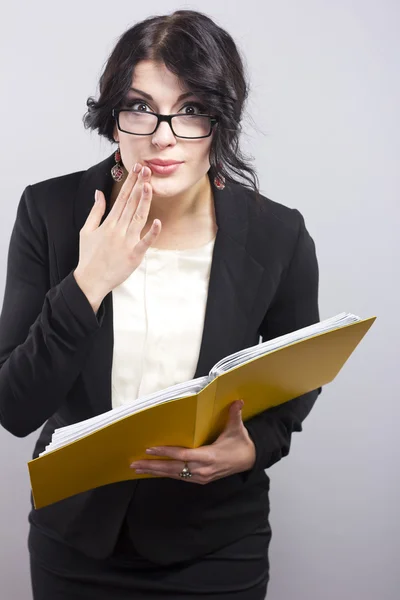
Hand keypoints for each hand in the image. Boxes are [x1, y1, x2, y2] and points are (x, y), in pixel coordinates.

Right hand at [73, 163, 160, 307]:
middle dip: (139, 185)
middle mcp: (118, 230)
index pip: (121, 198)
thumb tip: (99, 192)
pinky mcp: (134, 255)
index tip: (137, 169)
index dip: (130, 182)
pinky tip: (158, 222)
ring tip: (150, 186)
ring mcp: (127, 242)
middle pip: (131, 204)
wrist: (90, 280)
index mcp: (108, 223)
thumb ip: (96, 211)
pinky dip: (152, 233)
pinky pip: (145, 243)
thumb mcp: (86, 230)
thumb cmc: (88, 256)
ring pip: (138, 218)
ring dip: (144, 201)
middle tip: (147, 170)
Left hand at [130, 400, 256, 484]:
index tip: (151, 449)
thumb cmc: (241, 444)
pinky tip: (153, 471)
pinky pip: (179, 476)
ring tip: (137, 467)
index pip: (184, 455)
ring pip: (174, 474)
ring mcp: (201, 476)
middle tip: (135, 463)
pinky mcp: (200, 479)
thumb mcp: (237, 428)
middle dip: (153, 466)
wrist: (249, 460)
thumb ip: (234, 414)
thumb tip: (237, 400)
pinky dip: (165, 473)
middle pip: (174, 468)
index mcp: (210, 456)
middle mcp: (202, 469)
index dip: (167, 452)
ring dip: (155, 471)